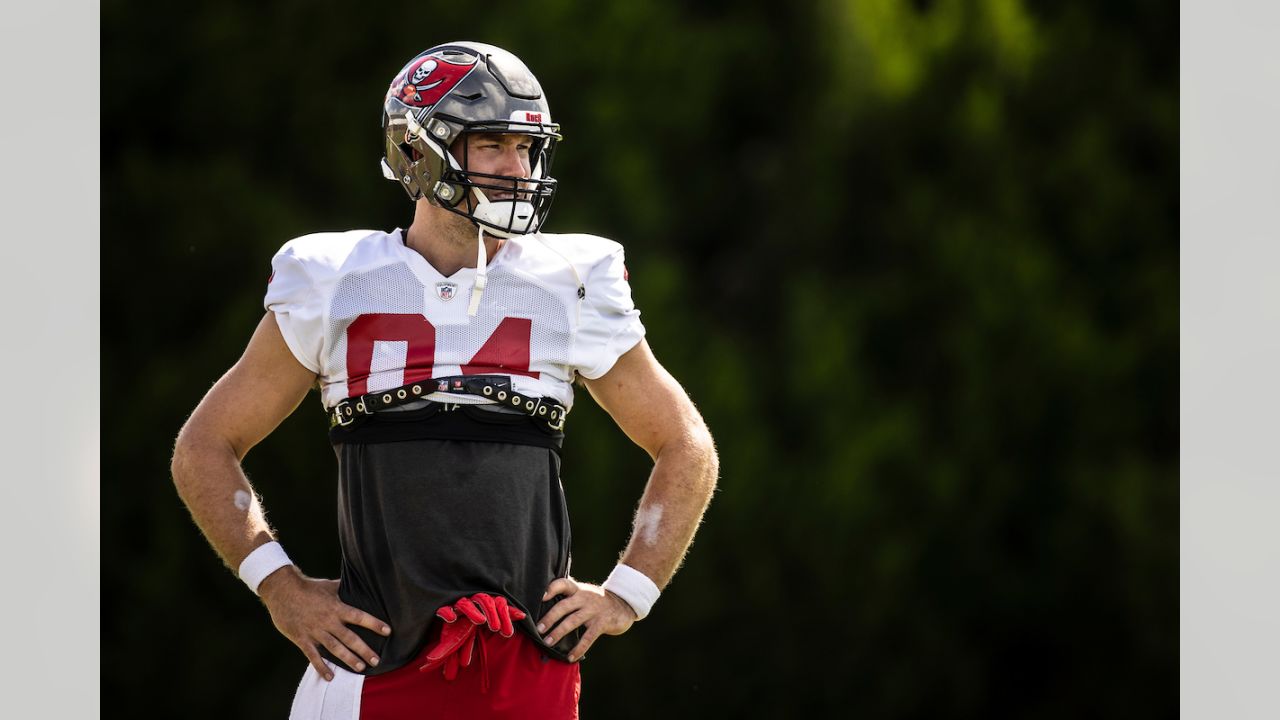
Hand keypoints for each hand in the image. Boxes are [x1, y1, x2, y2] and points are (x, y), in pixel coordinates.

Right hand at [258, 567, 390, 681]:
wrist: (282, 591)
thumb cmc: (307, 587)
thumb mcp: (328, 586)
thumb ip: (344, 588)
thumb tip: (360, 582)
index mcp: (336, 607)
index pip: (359, 616)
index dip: (374, 623)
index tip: (388, 631)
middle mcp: (328, 621)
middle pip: (350, 637)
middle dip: (364, 650)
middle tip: (377, 660)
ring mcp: (315, 631)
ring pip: (335, 648)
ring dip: (348, 659)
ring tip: (361, 668)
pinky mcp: (302, 639)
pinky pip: (313, 656)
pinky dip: (321, 667)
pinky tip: (330, 677)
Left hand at [419, 593, 526, 680]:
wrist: (477, 611)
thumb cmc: (461, 627)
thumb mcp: (452, 639)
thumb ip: (443, 653)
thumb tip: (424, 669)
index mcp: (453, 613)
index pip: (447, 609)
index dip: (447, 612)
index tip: (450, 618)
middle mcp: (467, 604)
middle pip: (467, 604)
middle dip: (472, 611)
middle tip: (481, 621)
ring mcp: (483, 601)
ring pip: (486, 602)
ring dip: (492, 614)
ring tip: (497, 629)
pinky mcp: (498, 603)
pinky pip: (504, 606)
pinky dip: (511, 612)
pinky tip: (520, 616)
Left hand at [538, 577, 635, 661]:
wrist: (625, 604)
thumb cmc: (598, 601)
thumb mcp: (584, 593)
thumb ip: (569, 595)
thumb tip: (544, 601)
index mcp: (578, 590)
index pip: (563, 584)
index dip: (552, 589)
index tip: (542, 597)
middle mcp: (584, 598)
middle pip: (564, 606)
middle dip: (550, 618)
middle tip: (538, 629)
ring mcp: (594, 610)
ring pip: (573, 621)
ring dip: (559, 632)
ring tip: (548, 643)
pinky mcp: (602, 623)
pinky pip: (588, 637)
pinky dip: (578, 648)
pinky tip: (570, 657)